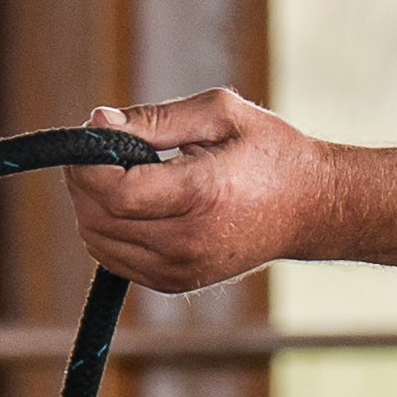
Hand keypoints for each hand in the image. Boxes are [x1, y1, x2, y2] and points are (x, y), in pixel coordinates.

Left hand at [63, 87, 342, 293]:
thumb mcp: (220, 113)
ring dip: (92, 202)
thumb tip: (98, 122)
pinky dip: (106, 227)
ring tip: (122, 171)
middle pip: (97, 216)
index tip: (98, 129)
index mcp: (201, 194)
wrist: (312, 209)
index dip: (89, 159)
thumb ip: (155, 118)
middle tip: (105, 145)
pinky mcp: (175, 282)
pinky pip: (112, 258)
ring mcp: (180, 269)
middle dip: (84, 177)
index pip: (114, 190)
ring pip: (96, 239)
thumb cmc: (270, 152)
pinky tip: (133, 201)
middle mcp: (187, 241)